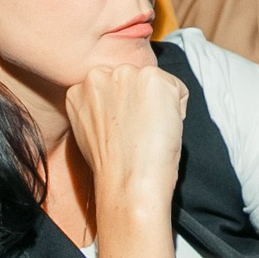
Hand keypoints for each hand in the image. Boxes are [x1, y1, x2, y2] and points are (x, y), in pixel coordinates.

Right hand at [66, 62, 186, 223]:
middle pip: (133, 78)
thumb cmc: (112, 167)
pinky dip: (178, 110)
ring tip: (148, 132)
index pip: (112, 85)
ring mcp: (127, 74)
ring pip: (155, 82)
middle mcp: (99, 75)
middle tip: (138, 131)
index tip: (125, 126)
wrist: (128, 182)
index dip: (124, 107)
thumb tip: (119, 104)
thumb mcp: (90, 130)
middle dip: (140, 100)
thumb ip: (99, 108)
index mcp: (79, 88)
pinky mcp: (154, 79)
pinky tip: (162, 130)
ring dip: (159, 103)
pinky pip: (178, 90)